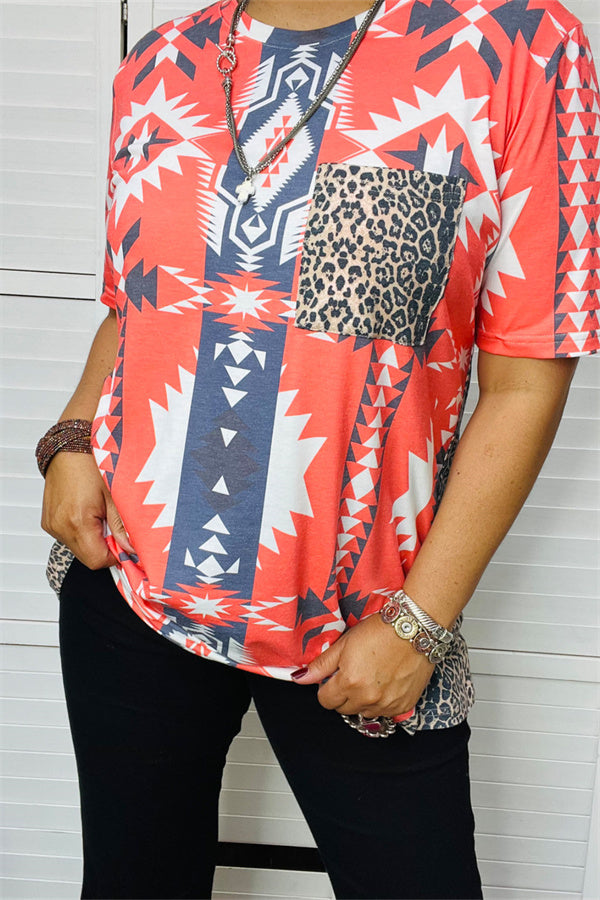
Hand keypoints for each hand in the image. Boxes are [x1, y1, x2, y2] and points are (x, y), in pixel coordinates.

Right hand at [41, 451, 133, 568]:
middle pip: (87, 558)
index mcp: (77, 522)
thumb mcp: (114, 496)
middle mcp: (60, 527)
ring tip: (100, 515)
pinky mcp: (48, 522)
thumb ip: (122, 527)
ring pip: (78, 549)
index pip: (97, 561)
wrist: (68, 449)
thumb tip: (132, 549)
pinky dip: (81, 532)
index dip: (115, 557)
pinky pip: (68, 537)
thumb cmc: (90, 465)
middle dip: (105, 548)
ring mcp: (52, 525)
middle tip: (114, 526)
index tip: (125, 545)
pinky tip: (87, 513)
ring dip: (93, 539)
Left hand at [292, 613, 433, 717]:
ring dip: (363, 700)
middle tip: (354, 673)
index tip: (335, 676)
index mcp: (349, 683)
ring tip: (371, 677)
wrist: (415, 628)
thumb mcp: (344, 643)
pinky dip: (382, 702)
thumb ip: (321, 665)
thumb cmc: (379, 631)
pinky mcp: (404, 705)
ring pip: (364, 713)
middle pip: (343, 709)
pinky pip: (385, 713)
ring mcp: (387, 704)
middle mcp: (367, 699)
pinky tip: (386, 682)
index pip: (325, 701)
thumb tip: (299, 678)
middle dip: (343, 694)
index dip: (327, 687)